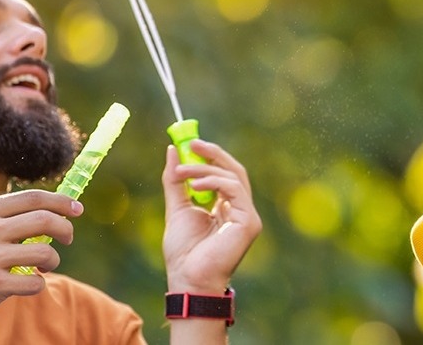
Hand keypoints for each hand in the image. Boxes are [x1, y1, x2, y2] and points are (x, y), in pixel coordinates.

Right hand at [0, 190, 80, 327]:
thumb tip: (56, 211)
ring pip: (45, 252)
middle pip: (45, 220)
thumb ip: (9, 218)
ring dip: (52, 260)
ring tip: (43, 265)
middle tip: (68, 239)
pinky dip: (38, 284)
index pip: (34, 197)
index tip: (77, 210)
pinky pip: (35, 282)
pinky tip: (27, 283)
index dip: (62, 202)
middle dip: (66, 229)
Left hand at [162, 141, 262, 292]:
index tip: (189, 144)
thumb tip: (172, 151)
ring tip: (182, 172)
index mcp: (227, 208)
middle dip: (213, 154)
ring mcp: (248, 216)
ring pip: (232, 177)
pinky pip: (234, 190)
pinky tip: (195, 184)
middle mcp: (241, 210)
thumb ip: (175, 182)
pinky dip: (214, 181)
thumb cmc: (184, 252)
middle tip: (191, 143)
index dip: (210, 157)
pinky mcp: (249, 222)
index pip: (224, 174)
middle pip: (233, 171)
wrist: (188, 278)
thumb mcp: (177, 209)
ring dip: (205, 169)